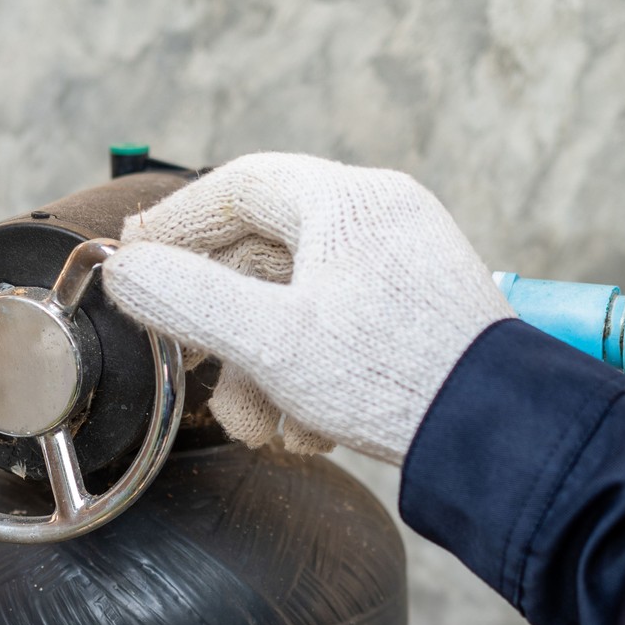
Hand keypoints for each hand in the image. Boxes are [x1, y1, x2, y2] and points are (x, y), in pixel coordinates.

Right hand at [105, 152, 513, 463]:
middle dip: (225, 332)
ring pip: (301, 306)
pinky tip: (310, 431)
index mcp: (350, 202)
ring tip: (264, 429)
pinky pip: (341, 332)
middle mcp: (382, 221)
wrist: (499, 437)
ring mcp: (404, 270)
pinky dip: (311, 380)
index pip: (241, 186)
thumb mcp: (272, 341)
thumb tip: (125, 271)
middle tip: (193, 372)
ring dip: (265, 372)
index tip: (134, 258)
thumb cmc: (394, 378)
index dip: (177, 223)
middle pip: (267, 256)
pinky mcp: (419, 318)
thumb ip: (188, 301)